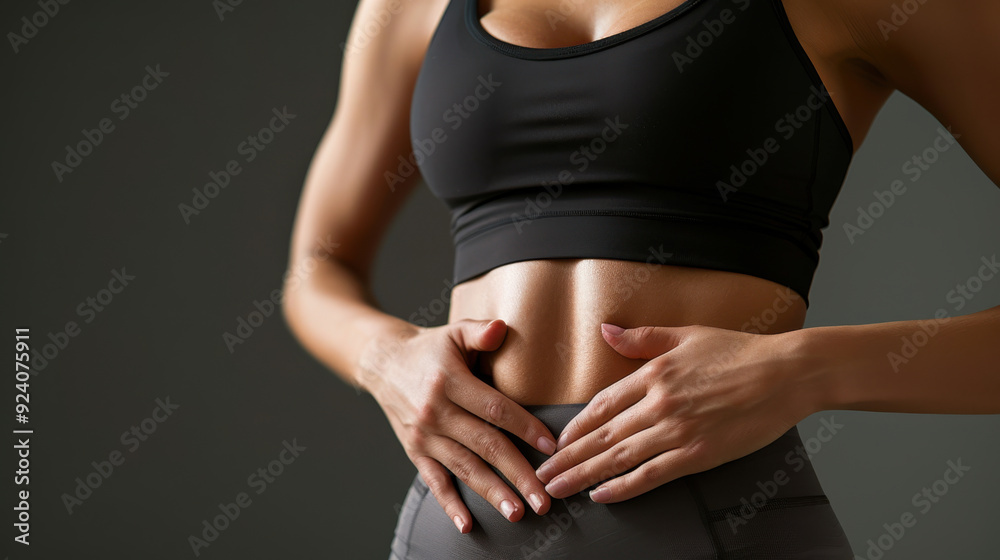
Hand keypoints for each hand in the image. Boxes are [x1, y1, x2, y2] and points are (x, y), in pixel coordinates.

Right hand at [360, 319, 558, 532]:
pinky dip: (449, 505)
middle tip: (544, 498)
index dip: (525, 427)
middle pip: (485, 446)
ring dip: (492, 493)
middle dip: (517, 474)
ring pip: (464, 468)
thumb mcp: (454, 332)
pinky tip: (467, 525)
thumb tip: (502, 327)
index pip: (495, 409)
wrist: (383, 362)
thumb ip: (480, 332)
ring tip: (518, 513)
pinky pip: (434, 482)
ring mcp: (424, 436)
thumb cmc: (431, 348)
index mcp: (450, 382)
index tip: (551, 447)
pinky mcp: (414, 451)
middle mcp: (435, 412)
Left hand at [534, 323, 813, 503]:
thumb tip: (605, 329)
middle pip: (601, 435)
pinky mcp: (698, 454)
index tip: (557, 441)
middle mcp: (659, 404)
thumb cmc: (740, 351)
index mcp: (653, 373)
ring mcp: (677, 431)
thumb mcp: (686, 335)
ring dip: (583, 475)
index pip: (601, 404)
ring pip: (618, 458)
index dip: (576, 427)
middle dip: (567, 459)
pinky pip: (651, 475)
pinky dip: (623, 487)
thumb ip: (642, 338)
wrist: (786, 373)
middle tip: (542, 476)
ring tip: (557, 489)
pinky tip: (601, 495)